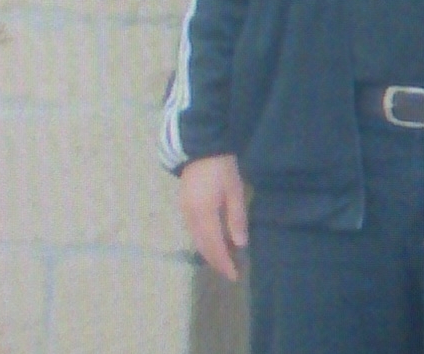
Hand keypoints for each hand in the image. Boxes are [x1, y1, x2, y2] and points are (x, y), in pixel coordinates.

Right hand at [179, 154, 247, 281]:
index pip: (214, 248)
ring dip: (209, 252)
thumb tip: (240, 245)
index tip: (234, 275)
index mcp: (204, 216)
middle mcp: (190, 218)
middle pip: (202, 247)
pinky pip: (193, 231)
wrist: (201, 147)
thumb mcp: (235, 191)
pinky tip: (213, 242)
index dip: (224, 263)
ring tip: (224, 259)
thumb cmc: (222, 168)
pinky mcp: (183, 206)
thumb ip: (237, 219)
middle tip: (230, 271)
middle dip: (216, 261)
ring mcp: (184, 212)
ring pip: (196, 240)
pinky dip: (203, 241)